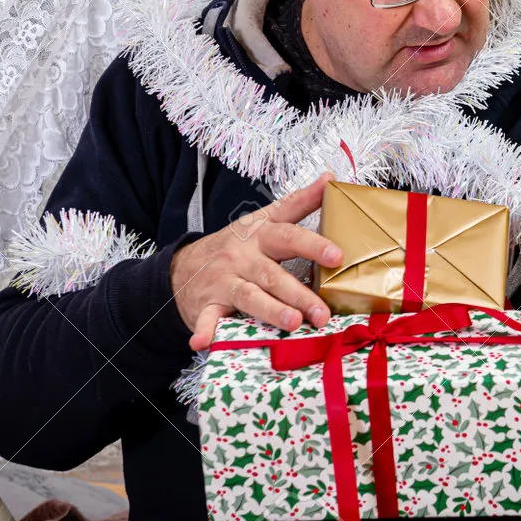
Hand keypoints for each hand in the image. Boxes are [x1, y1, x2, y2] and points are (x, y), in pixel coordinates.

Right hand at [170, 172, 342, 350]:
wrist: (184, 265)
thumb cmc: (237, 244)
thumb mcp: (265, 218)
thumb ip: (299, 203)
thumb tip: (330, 178)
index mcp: (260, 234)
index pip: (289, 235)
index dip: (313, 244)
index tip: (337, 255)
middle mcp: (243, 255)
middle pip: (273, 273)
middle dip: (299, 293)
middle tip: (322, 310)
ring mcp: (224, 279)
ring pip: (249, 295)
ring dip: (270, 310)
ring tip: (293, 323)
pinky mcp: (207, 302)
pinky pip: (207, 317)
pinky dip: (205, 329)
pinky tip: (205, 342)